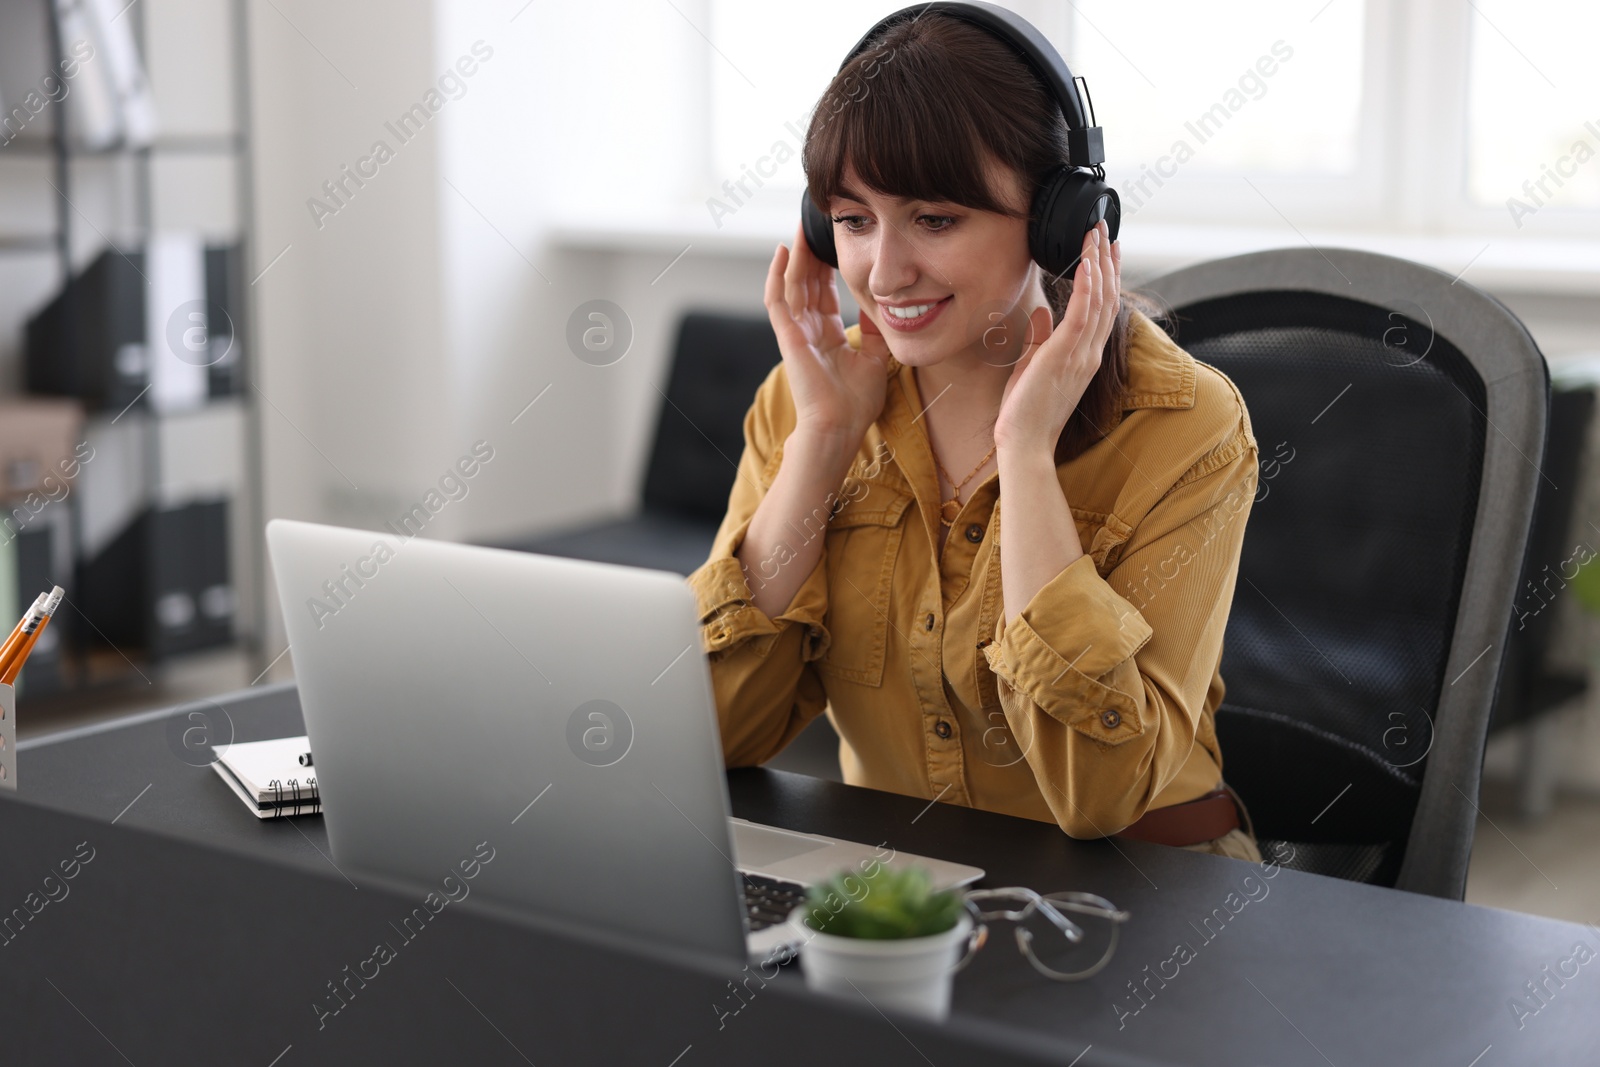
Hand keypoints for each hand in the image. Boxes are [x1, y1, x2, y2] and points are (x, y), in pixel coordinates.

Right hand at [764, 220, 891, 449]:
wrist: (841, 427)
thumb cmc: (856, 402)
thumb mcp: (876, 357)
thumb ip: (875, 329)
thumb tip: (880, 303)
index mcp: (826, 336)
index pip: (823, 292)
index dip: (827, 267)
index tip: (835, 242)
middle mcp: (807, 331)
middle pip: (806, 282)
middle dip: (810, 253)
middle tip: (816, 224)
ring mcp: (795, 333)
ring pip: (791, 285)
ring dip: (795, 256)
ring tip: (801, 229)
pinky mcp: (787, 336)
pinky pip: (778, 300)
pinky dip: (778, 275)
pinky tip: (784, 251)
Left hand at [994, 220, 1120, 454]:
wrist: (1024, 444)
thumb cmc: (1025, 412)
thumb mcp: (1032, 367)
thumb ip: (1040, 338)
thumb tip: (1043, 311)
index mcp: (1083, 355)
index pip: (1100, 308)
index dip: (1105, 276)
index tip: (1105, 250)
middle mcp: (1089, 352)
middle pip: (1106, 297)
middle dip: (1105, 260)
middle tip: (1103, 229)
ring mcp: (1081, 354)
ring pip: (1097, 299)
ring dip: (1098, 263)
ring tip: (1095, 234)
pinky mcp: (1065, 355)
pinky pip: (1081, 314)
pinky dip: (1086, 286)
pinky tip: (1086, 264)